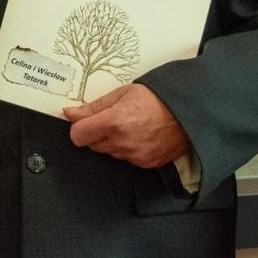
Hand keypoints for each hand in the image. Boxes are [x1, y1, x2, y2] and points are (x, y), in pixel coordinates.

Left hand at [62, 83, 189, 168]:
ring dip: (113, 142)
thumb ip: (93, 107)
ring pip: (109, 152)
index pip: (78, 135)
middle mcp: (123, 142)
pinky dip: (128, 150)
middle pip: (92, 145)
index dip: (79, 127)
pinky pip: (126, 159)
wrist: (187, 112)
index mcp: (114, 121)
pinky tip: (140, 136)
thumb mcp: (122, 94)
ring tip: (131, 126)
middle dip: (97, 133)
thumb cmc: (156, 98)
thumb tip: (70, 113)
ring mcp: (134, 156)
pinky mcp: (145, 164)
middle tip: (114, 120)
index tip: (85, 122)